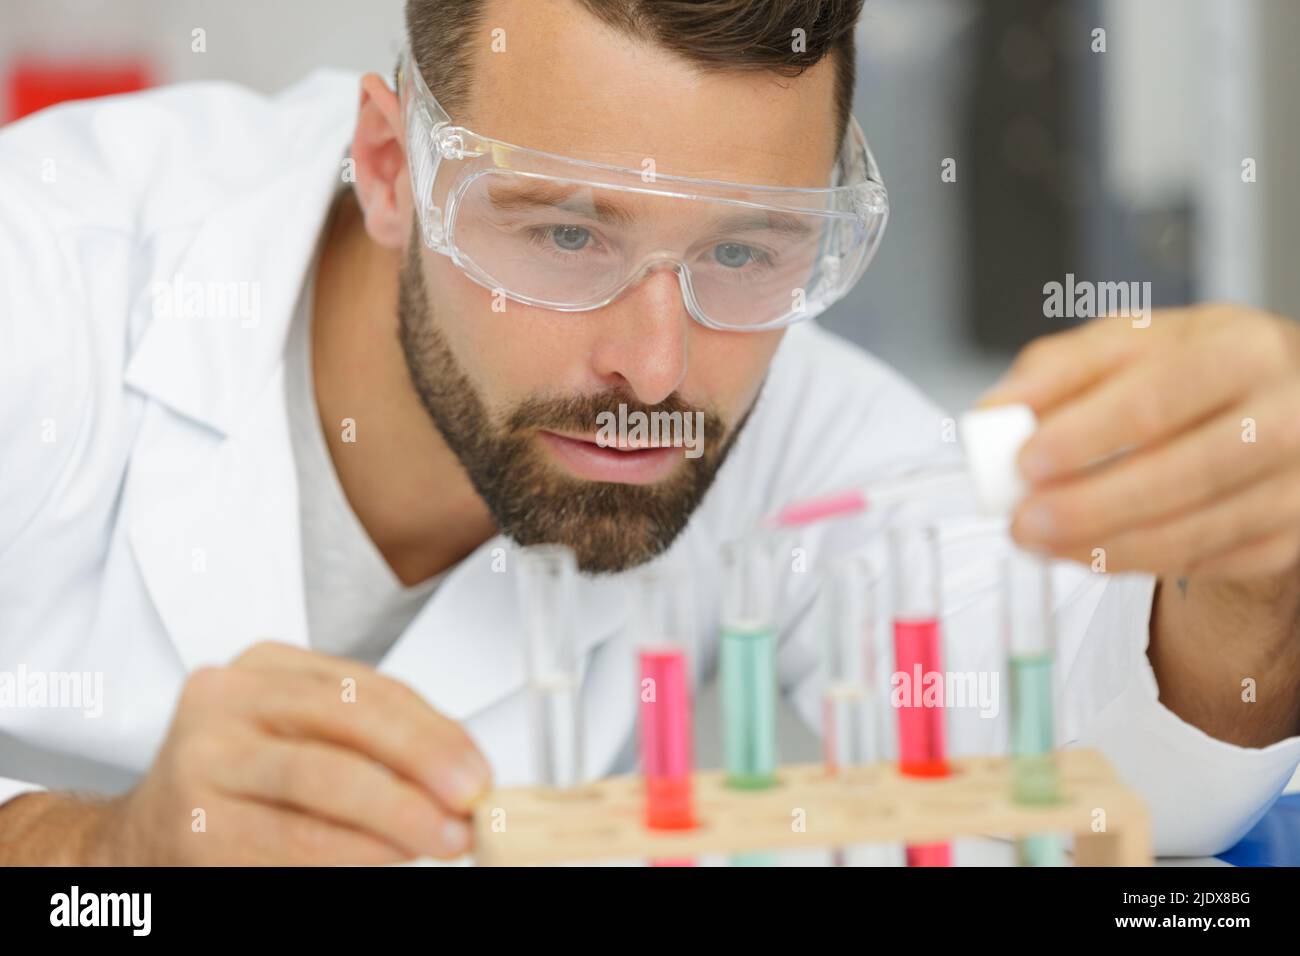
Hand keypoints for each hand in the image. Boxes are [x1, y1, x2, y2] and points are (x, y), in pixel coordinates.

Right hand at [83, 641, 491, 864]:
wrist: (147, 839)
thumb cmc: (243, 784)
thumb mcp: (301, 736)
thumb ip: (373, 739)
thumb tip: (461, 767)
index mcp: (263, 668)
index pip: (366, 687)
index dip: (433, 729)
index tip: (478, 768)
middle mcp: (225, 703)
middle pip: (345, 724)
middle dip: (421, 764)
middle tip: (469, 802)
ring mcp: (203, 763)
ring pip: (322, 781)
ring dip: (397, 814)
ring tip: (441, 836)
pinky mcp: (196, 827)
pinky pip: (294, 840)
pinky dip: (355, 851)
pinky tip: (390, 856)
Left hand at [979, 303, 1299, 582]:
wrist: (1278, 402)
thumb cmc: (1194, 369)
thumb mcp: (1129, 345)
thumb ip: (1055, 370)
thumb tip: (994, 413)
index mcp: (1241, 349)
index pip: (1157, 398)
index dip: (1086, 436)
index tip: (1025, 462)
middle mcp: (1285, 415)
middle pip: (1181, 473)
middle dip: (1088, 506)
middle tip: (1021, 522)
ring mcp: (1294, 482)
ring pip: (1194, 531)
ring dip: (1103, 546)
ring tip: (1040, 542)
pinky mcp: (1287, 535)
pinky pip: (1204, 562)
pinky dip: (1137, 562)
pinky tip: (1088, 551)